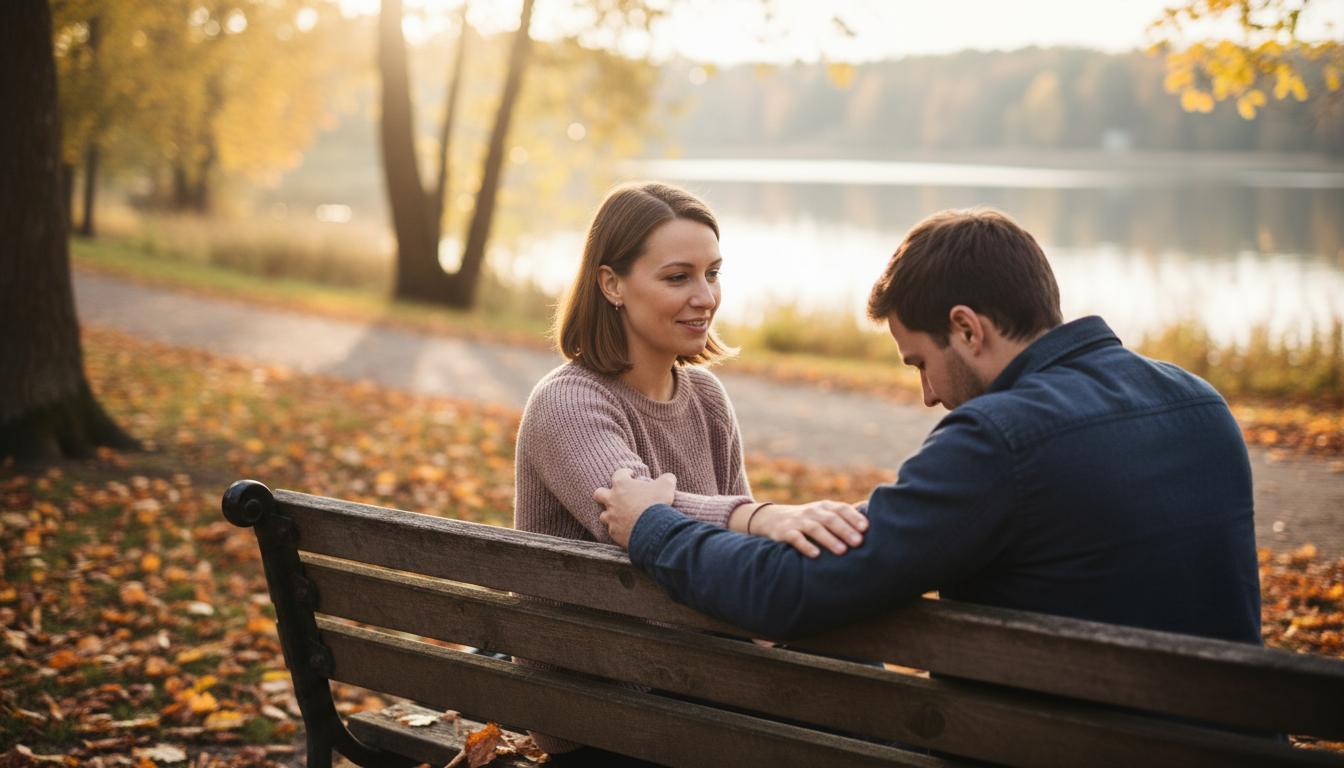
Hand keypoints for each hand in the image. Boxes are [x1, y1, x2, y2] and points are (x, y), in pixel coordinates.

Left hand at [594, 467, 675, 548]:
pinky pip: (612, 530)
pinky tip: (626, 530)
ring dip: (611, 514)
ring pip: (603, 515)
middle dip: (604, 493)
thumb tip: (669, 478)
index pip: (618, 474)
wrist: (652, 528)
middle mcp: (612, 500)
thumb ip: (667, 479)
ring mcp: (611, 517)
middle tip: (616, 495)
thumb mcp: (666, 486)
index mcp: (622, 485)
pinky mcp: (614, 532)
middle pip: (599, 493)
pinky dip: (618, 530)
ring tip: (621, 516)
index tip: (631, 475)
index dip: (625, 473)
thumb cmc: (656, 503)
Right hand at [749, 501, 866, 557]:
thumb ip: (844, 514)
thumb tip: (872, 513)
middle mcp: (813, 512)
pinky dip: (806, 545)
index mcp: (825, 507)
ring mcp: (798, 521)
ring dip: (829, 539)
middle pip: (831, 519)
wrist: (772, 518)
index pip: (841, 509)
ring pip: (815, 528)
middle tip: (858, 542)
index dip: (854, 517)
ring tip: (842, 551)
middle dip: (845, 530)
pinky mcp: (785, 532)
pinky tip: (815, 555)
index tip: (866, 528)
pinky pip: (795, 538)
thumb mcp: (824, 513)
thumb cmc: (807, 519)